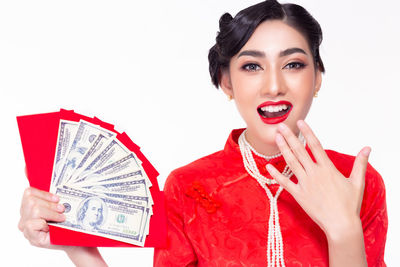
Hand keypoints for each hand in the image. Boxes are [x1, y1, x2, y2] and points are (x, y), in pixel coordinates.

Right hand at [18, 186, 65, 248]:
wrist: (70, 239)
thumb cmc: (64, 223)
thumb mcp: (59, 208)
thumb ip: (54, 200)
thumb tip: (59, 191)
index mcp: (30, 207)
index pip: (29, 193)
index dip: (44, 194)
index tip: (57, 199)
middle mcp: (25, 217)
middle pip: (31, 201)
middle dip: (50, 205)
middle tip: (62, 209)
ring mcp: (26, 228)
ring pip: (34, 210)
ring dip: (51, 213)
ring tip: (61, 218)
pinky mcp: (31, 237)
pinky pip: (32, 224)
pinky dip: (44, 224)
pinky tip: (50, 228)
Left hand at [266, 120, 369, 235]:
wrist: (341, 224)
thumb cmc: (350, 204)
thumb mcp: (357, 182)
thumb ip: (360, 163)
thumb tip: (367, 148)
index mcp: (327, 168)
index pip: (315, 145)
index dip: (307, 132)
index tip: (300, 122)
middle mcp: (314, 173)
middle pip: (299, 151)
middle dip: (289, 137)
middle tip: (280, 126)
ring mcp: (305, 184)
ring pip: (291, 162)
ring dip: (283, 149)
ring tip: (276, 138)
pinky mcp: (298, 195)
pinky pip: (285, 182)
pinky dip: (276, 175)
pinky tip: (268, 167)